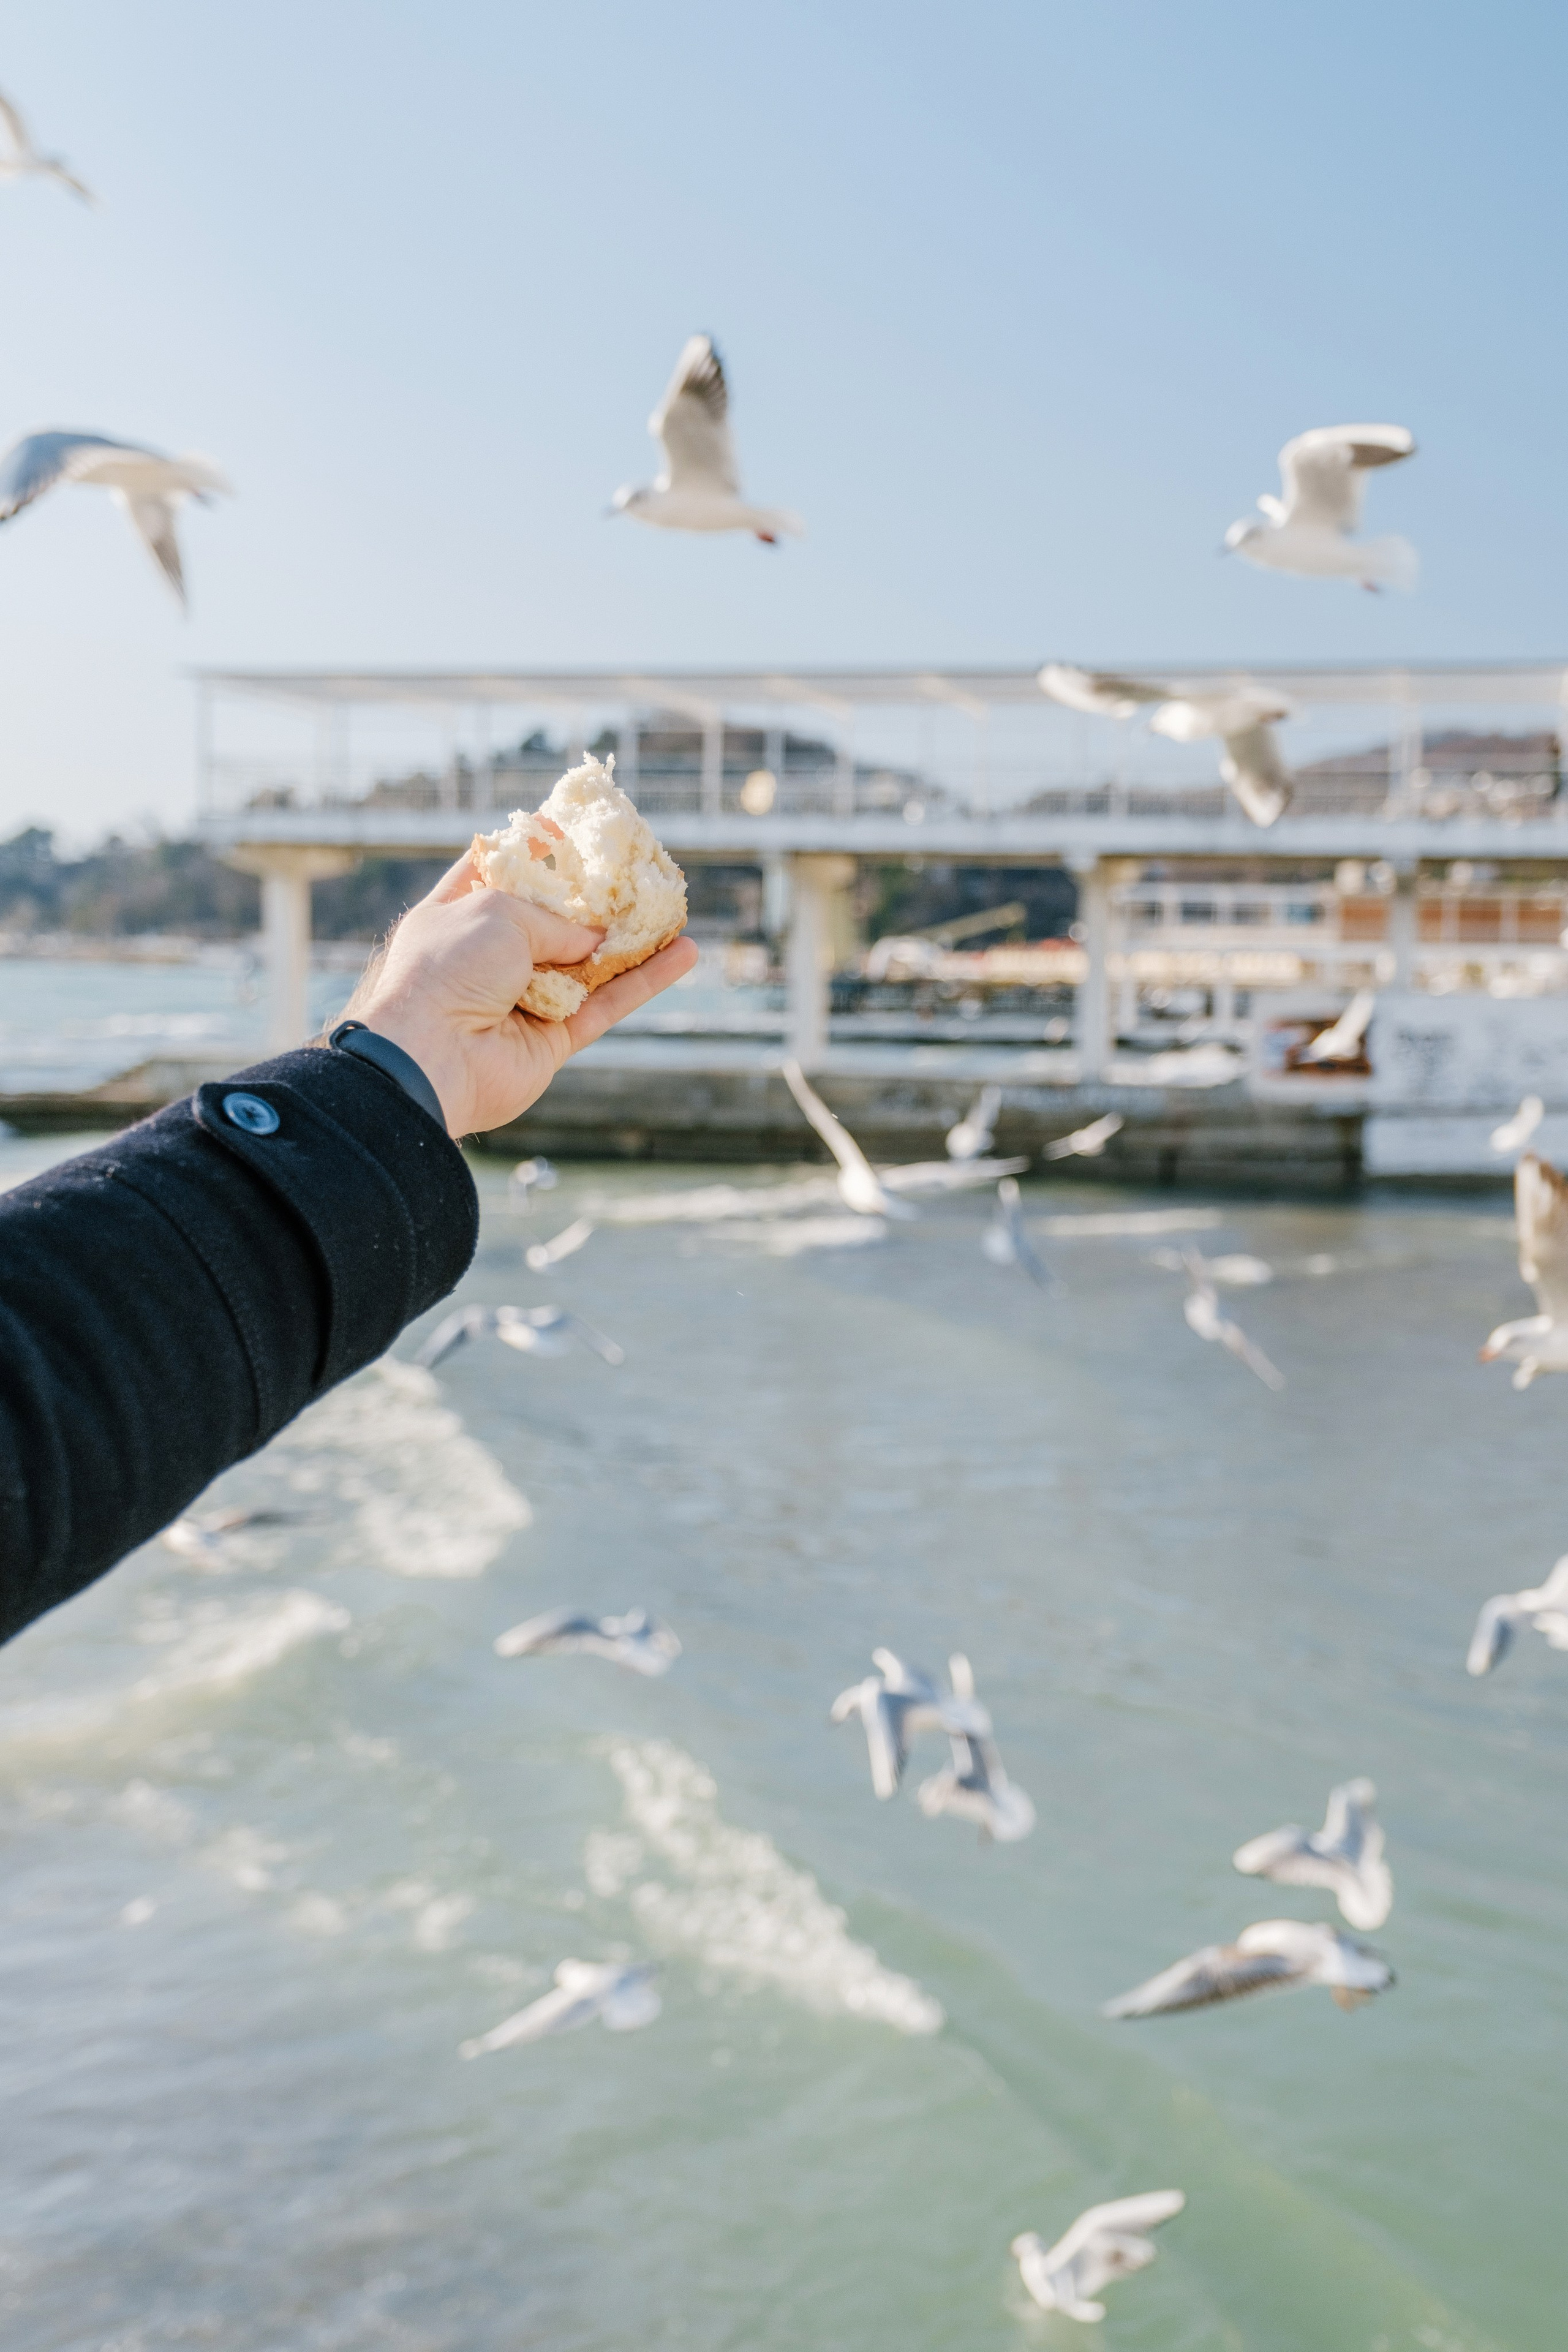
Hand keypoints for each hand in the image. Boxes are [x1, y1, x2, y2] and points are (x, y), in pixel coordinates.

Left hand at [341, 850, 698, 1135]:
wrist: (432, 1057)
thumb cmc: (450, 969)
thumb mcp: (499, 912)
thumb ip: (554, 919)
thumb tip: (594, 938)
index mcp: (455, 917)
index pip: (491, 873)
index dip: (527, 852)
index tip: (565, 830)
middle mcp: (486, 959)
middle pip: (549, 922)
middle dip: (590, 900)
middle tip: (633, 873)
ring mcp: (521, 1001)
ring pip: (588, 965)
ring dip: (631, 940)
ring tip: (672, 910)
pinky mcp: (552, 1041)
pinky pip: (607, 1005)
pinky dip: (646, 981)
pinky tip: (684, 954)